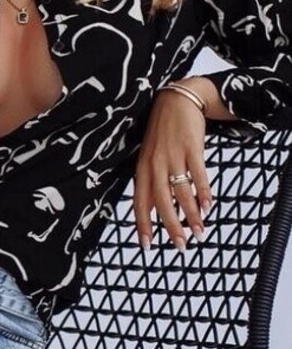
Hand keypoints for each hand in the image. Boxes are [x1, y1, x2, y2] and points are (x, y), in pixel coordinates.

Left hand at [133, 86, 213, 249]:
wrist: (176, 101)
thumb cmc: (162, 135)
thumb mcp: (150, 160)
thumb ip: (153, 185)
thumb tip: (155, 212)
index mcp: (142, 170)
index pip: (140, 203)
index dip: (142, 225)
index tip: (147, 246)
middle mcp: (154, 165)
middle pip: (161, 202)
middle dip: (170, 226)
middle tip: (180, 246)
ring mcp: (172, 156)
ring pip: (181, 191)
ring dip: (192, 214)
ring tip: (199, 232)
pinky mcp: (191, 147)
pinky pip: (198, 173)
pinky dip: (204, 191)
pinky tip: (209, 206)